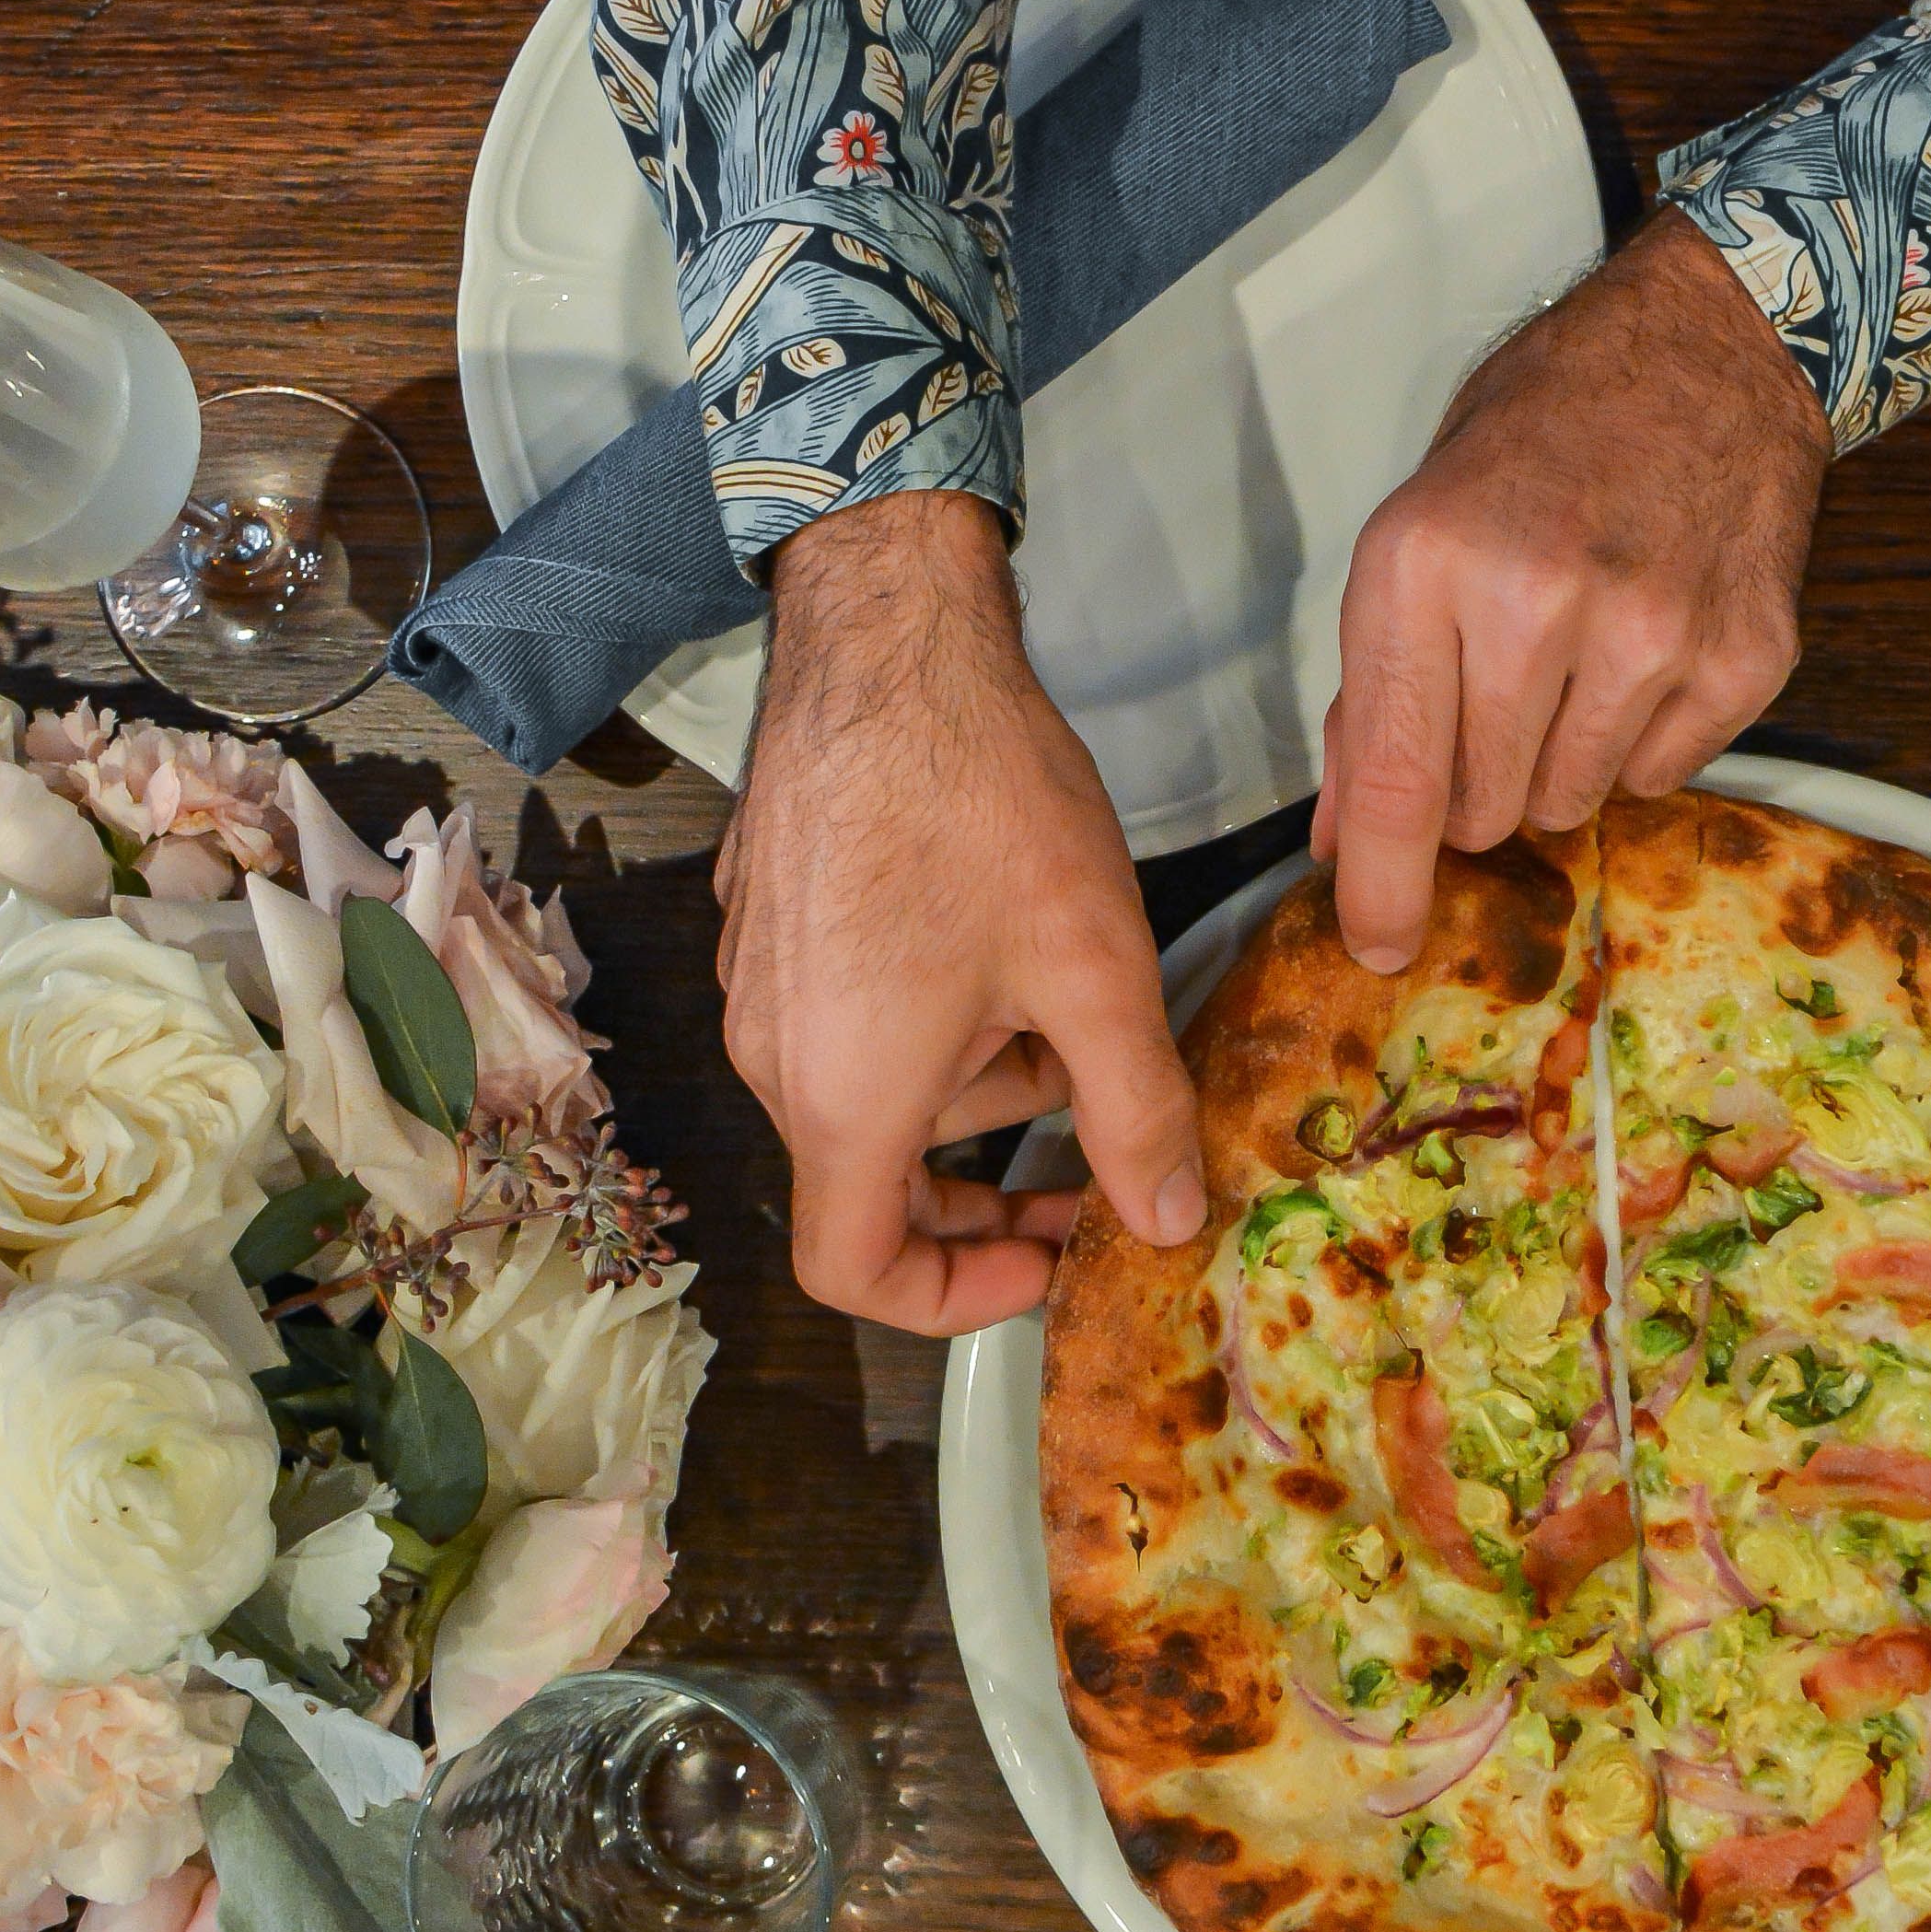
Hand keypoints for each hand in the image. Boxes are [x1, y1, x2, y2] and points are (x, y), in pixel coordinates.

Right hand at [719, 492, 1201, 1331]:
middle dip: (993, 1187)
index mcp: (842, 1098)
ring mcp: (761, 981)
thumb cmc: (979, 798)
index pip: (856, 1273)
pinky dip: (937, 1020)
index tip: (1046, 1262)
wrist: (884, 632)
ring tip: (1081, 1007)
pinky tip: (1015, 944)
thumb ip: (1137, 1117)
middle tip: (1100, 1167)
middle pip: (875, 1182)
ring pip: (877, 1091)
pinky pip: (852, 1016)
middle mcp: (776, 1055)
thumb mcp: (1095, 972)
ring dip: (983, 1083)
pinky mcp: (770, 918)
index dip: (954, 1299)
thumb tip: (1169, 1224)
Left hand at [1314, 212, 1828, 969]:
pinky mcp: (1740, 660)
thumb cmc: (1542, 436)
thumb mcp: (1420, 531)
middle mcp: (1538, 601)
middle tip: (1502, 690)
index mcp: (1428, 563)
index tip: (1379, 946)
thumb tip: (1347, 840)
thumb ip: (1377, 692)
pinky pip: (1660, 777)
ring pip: (1573, 806)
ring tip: (1580, 653)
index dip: (1381, 883)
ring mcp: (1651, 634)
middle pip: (1483, 812)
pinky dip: (1644, 737)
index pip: (1397, 777)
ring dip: (1561, 761)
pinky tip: (1648, 644)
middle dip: (1477, 782)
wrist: (1707, 349)